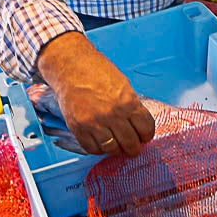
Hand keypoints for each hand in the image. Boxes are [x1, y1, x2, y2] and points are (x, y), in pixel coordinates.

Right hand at [37, 32, 156, 156]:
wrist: (70, 66)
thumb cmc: (96, 71)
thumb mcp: (123, 84)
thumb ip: (131, 105)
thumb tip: (138, 124)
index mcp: (128, 102)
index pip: (146, 129)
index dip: (146, 135)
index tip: (144, 137)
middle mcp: (113, 114)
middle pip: (130, 143)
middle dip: (133, 147)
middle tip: (132, 147)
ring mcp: (95, 122)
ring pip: (112, 149)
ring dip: (116, 150)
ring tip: (117, 146)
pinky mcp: (79, 128)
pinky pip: (92, 149)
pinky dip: (98, 149)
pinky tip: (101, 143)